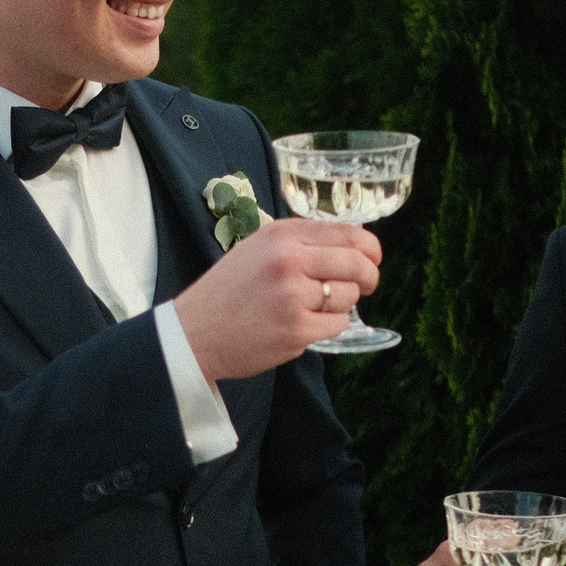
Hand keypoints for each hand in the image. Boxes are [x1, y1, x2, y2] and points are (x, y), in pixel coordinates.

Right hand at [171, 217, 382, 380]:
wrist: (193, 332)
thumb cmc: (227, 291)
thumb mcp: (258, 249)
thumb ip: (301, 242)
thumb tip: (355, 239)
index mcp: (282, 235)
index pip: (349, 233)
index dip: (370, 248)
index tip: (373, 258)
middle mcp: (289, 260)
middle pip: (358, 264)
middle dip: (369, 277)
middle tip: (366, 285)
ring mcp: (293, 296)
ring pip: (349, 297)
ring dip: (341, 305)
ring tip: (312, 307)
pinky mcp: (296, 330)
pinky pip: (337, 325)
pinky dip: (327, 326)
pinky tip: (302, 324)